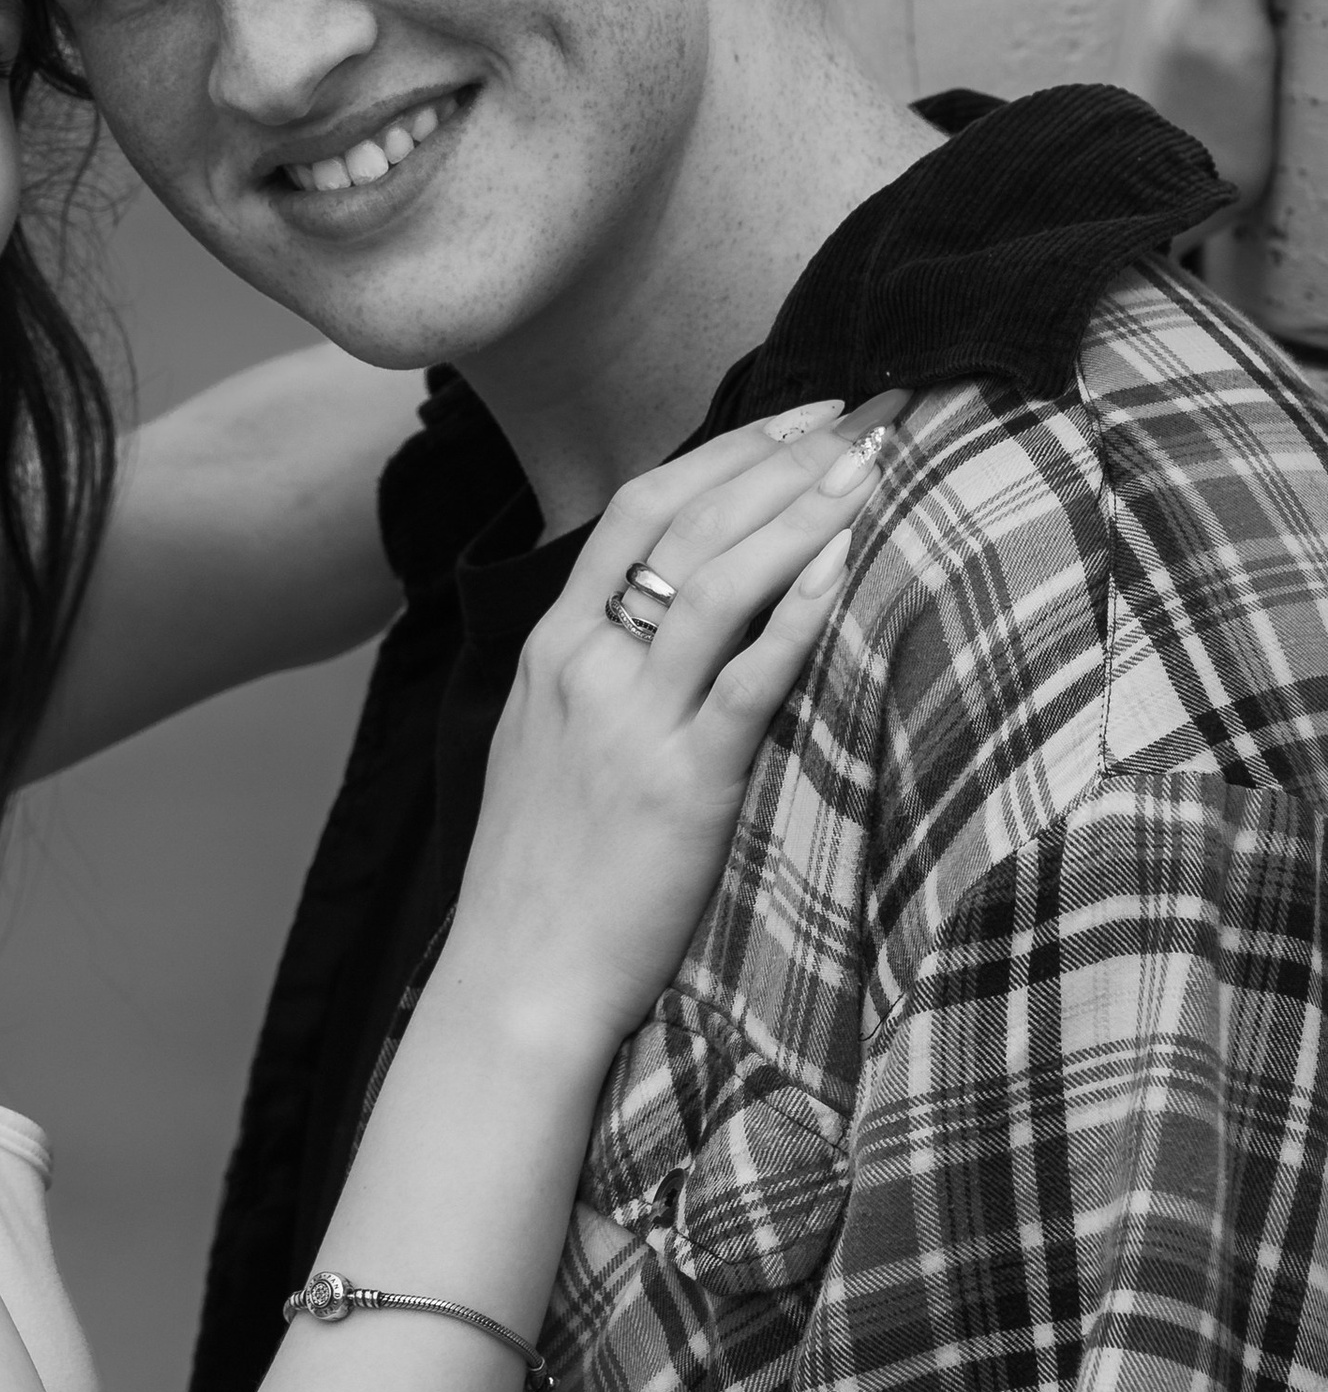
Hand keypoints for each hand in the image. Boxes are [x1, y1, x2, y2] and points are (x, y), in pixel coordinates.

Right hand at [448, 396, 899, 1063]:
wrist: (514, 980)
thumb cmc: (540, 876)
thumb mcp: (542, 748)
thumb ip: (592, 676)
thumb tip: (661, 625)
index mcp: (552, 650)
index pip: (638, 510)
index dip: (726, 451)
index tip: (803, 416)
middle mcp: (585, 667)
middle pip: (687, 521)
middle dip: (783, 454)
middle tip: (866, 410)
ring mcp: (632, 723)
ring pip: (721, 580)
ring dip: (805, 510)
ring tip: (877, 464)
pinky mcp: (683, 787)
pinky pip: (752, 679)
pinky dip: (804, 613)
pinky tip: (854, 566)